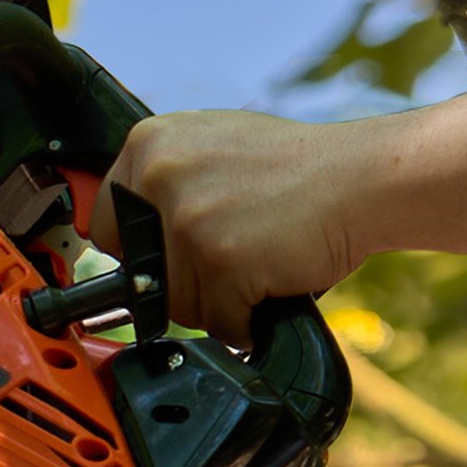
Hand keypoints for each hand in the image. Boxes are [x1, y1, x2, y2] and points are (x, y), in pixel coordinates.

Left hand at [88, 110, 371, 346]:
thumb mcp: (209, 146)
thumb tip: (130, 231)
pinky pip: (218, 322)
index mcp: (148, 144)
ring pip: (178, 303)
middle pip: (141, 273)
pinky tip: (270, 287)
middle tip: (227, 262)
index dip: (141, 250)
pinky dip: (246, 320)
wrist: (360, 178)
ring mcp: (189, 218)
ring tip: (255, 268)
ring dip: (218, 303)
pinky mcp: (222, 260)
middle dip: (182, 282)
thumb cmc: (294, 168)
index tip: (168, 257)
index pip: (106, 224)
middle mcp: (159, 176)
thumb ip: (164, 180)